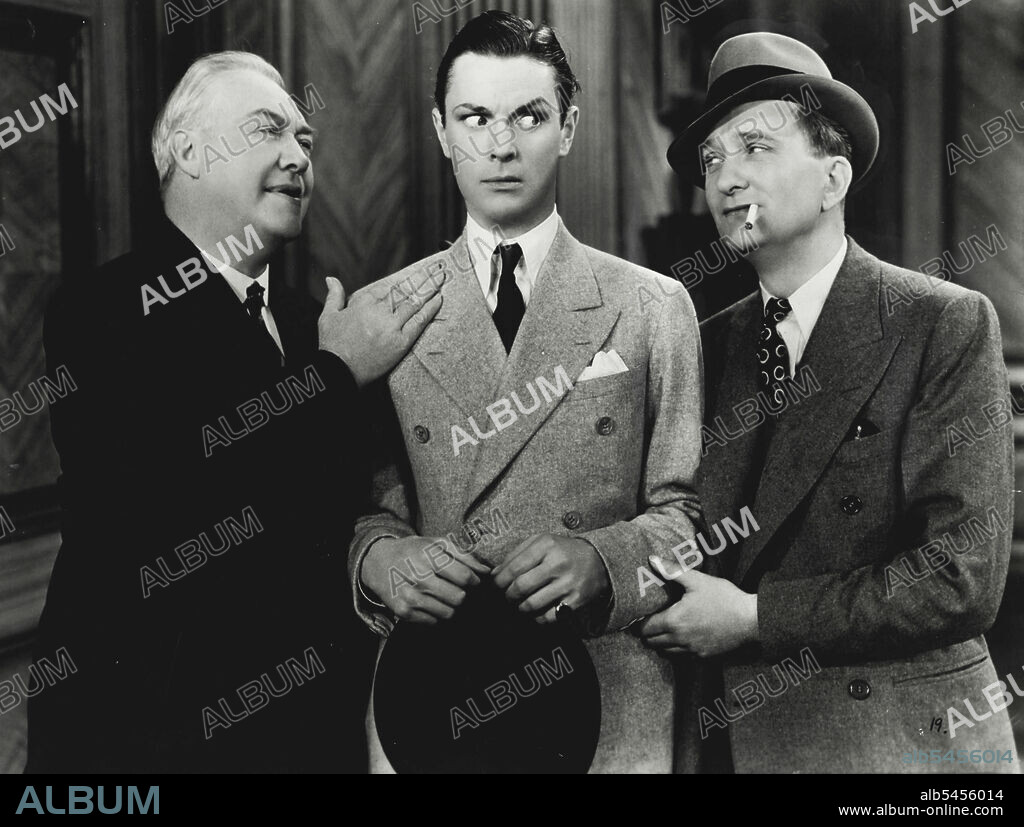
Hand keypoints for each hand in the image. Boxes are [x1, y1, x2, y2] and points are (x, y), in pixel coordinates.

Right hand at [318, 270, 443, 386]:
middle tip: (437, 268)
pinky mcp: (401, 341)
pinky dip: (430, 308)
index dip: (404, 278)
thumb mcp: (328, 316)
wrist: (338, 372)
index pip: (388, 286)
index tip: (416, 272)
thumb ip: (334, 296)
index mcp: (363, 302)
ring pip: (414, 302)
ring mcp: (391, 326)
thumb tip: (331, 279)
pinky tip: (439, 298)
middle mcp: (379, 311)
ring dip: (430, 288)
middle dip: (423, 278)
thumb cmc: (332, 346)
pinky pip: (419, 321)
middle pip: (405, 290)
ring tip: (441, 277)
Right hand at [360, 535, 489, 623]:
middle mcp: (418, 576)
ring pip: (448, 612)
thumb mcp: (437, 543)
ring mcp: (409, 595)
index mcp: (428, 556)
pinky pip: (433, 622)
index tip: (471, 580)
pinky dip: (436, 615)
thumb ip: (464, 555)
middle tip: (456, 589)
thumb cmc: (414, 550)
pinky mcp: (402, 611)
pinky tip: (430, 603)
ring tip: (443, 596)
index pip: (464, 576)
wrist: (378, 561)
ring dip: (450, 606)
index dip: (474, 581)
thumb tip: (487, 571)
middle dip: (462, 594)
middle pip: (458, 597)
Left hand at [492, 534, 609, 623]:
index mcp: (547, 546)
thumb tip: (494, 574)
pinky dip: (537, 618)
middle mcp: (558, 564)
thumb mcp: (541, 542)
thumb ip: (516, 554)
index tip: (495, 587)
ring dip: (520, 608)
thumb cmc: (563, 551)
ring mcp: (568, 584)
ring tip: (520, 604)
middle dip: (508, 596)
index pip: (514, 567)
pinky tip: (536, 612)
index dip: (499, 581)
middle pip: (520, 587)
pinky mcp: (575, 601)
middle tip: (507, 597)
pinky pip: (547, 617)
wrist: (599, 561)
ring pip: (531, 605)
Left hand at [638, 559, 757, 656]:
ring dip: (661, 643)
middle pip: (652, 643)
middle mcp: (679, 640)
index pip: (645, 629)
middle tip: (650, 623)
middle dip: (648, 634)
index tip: (641, 617)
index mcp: (673, 621)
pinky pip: (682, 658)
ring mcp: (691, 651)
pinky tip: (682, 639)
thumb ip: (672, 571)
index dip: (640, 623)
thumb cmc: (723, 597)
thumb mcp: (697, 580)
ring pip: (665, 652)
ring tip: (664, 631)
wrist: (750, 620)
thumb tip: (652, 559)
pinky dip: (677, 650)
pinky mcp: (703, 657)